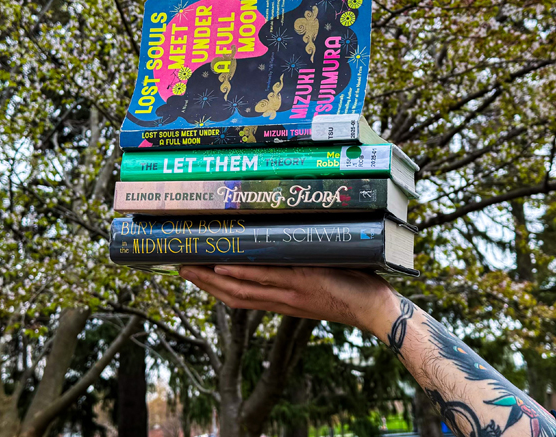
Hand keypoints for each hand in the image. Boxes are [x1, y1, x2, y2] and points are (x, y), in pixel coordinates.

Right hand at [178, 265, 396, 337]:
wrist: (375, 309)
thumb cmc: (353, 292)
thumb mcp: (319, 285)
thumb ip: (300, 271)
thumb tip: (285, 246)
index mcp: (283, 302)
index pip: (241, 298)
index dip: (215, 289)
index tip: (197, 275)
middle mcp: (281, 300)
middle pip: (233, 296)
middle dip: (204, 284)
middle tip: (181, 269)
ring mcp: (290, 292)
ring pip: (242, 288)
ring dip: (213, 279)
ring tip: (191, 267)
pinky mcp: (302, 282)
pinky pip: (266, 279)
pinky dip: (242, 273)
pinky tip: (223, 267)